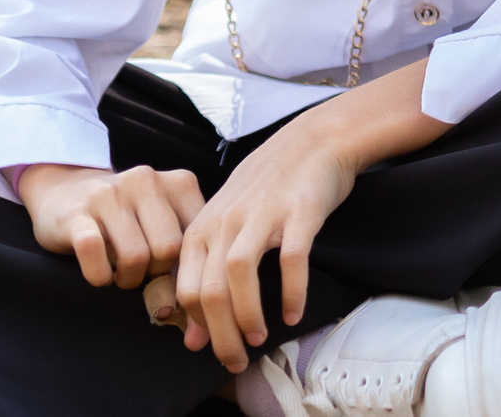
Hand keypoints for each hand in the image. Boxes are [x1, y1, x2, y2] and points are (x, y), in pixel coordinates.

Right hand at [18, 162, 205, 290]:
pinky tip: (101, 275)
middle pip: (169, 248)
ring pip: (136, 255)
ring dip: (129, 279)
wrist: (67, 189)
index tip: (178, 282)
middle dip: (158, 273)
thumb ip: (186, 253)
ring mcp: (110, 195)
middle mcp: (148, 182)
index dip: (191, 269)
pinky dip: (99, 275)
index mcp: (180, 183)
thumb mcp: (162, 223)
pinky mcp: (76, 214)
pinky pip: (94, 253)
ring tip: (124, 275)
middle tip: (146, 276)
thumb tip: (195, 317)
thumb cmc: (128, 218)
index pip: (201, 236)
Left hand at [172, 61, 448, 370]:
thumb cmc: (270, 186)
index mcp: (203, 227)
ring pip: (239, 276)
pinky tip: (293, 313)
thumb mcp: (228, 223)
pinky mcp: (300, 212)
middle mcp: (227, 222)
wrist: (316, 140)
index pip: (185, 291)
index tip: (216, 349)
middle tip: (236, 360)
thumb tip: (191, 336)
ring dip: (247, 316)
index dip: (198, 328)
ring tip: (260, 339)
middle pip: (209, 291)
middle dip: (220, 335)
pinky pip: (291, 260)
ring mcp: (263, 215)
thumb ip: (205, 274)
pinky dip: (291, 291)